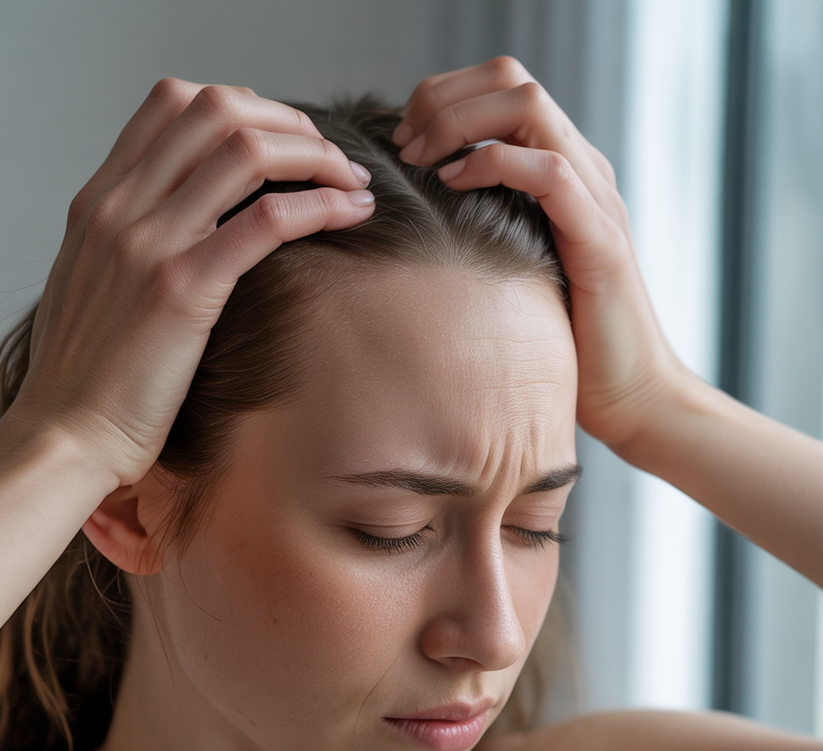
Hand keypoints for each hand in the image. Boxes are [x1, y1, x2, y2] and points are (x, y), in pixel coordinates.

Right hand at [11, 80, 374, 486]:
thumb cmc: (83, 377)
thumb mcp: (92, 287)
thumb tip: (173, 226)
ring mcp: (149, 243)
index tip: (283, 142)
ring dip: (316, 155)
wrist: (64, 434)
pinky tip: (352, 213)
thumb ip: (126, 243)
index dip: (242, 106)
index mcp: (98, 201)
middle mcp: (120, 207)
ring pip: (247, 150)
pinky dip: (320, 204)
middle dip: (289, 121)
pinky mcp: (182, 289)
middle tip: (328, 158)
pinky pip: (267, 219)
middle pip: (217, 109)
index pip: (173, 103)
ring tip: (351, 181)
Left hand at [394, 58, 687, 451]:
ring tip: (419, 156)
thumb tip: (415, 226)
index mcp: (558, 171)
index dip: (443, 97)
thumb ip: (480, 231)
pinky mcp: (598, 235)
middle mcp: (579, 169)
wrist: (627, 392)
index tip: (400, 139)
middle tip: (402, 142)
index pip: (502, 90)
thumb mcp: (508, 271)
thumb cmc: (561, 342)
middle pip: (510, 81)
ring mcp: (593, 197)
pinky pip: (549, 170)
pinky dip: (494, 164)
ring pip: (528, 108)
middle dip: (443, 97)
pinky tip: (453, 183)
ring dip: (460, 120)